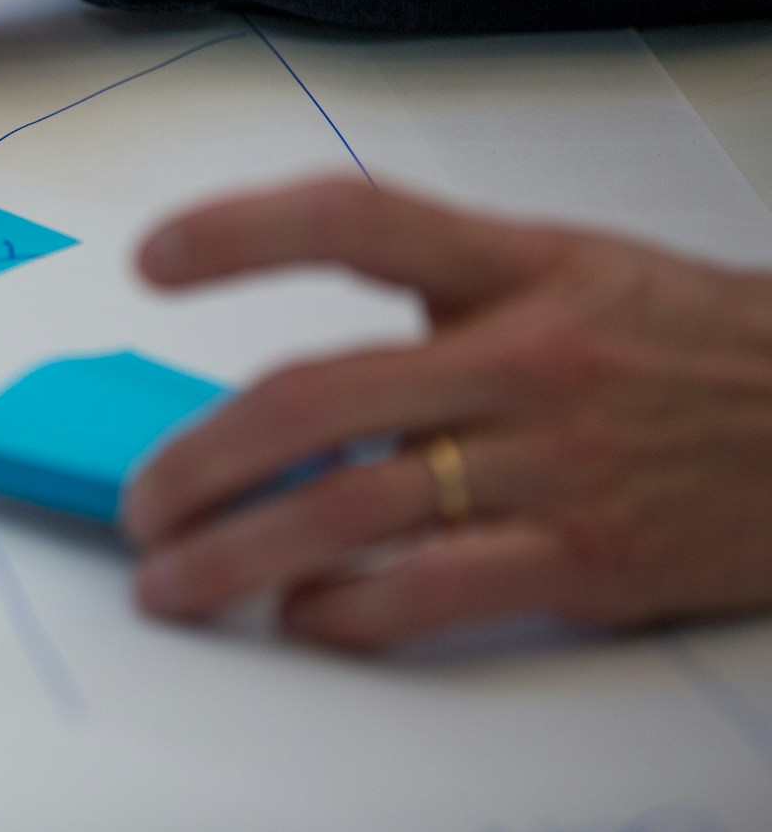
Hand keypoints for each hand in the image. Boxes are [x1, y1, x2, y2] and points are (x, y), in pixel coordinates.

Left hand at [124, 178, 771, 649]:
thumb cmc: (689, 344)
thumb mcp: (570, 270)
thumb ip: (441, 295)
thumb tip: (298, 385)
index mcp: (516, 266)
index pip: (352, 218)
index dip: (238, 233)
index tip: (152, 259)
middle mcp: (523, 358)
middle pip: (311, 395)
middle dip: (199, 457)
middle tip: (141, 496)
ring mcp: (552, 463)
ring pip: (347, 507)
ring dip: (234, 552)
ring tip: (173, 577)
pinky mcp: (582, 561)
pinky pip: (427, 592)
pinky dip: (342, 611)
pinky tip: (301, 614)